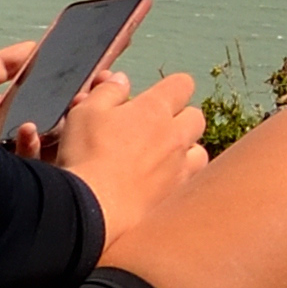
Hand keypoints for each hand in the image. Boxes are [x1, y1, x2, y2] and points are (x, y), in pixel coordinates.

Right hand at [45, 64, 205, 230]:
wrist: (92, 208)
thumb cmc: (86, 155)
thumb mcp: (86, 112)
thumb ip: (107, 92)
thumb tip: (121, 79)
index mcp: (155, 109)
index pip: (182, 84)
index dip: (171, 88)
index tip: (155, 97)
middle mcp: (175, 136)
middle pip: (196, 117)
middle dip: (181, 119)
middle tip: (156, 130)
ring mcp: (180, 169)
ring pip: (200, 152)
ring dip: (187, 152)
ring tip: (165, 160)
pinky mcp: (176, 198)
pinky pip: (191, 183)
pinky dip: (181, 181)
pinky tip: (161, 186)